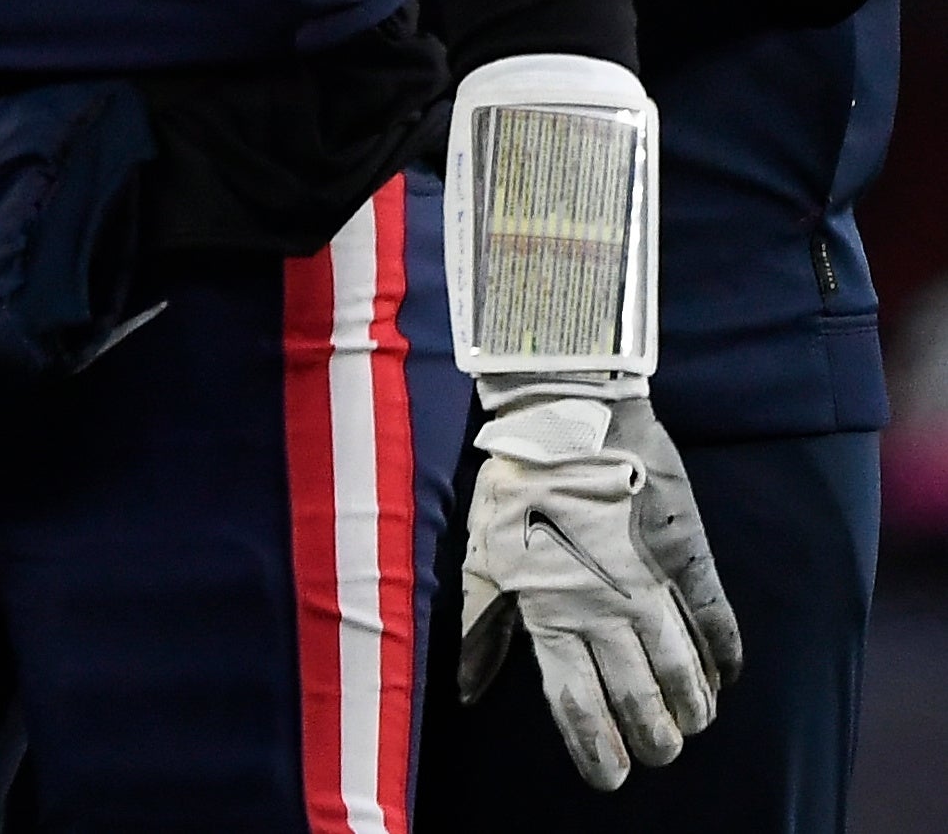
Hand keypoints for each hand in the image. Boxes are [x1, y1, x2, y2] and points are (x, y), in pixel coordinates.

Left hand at [456, 383, 744, 787]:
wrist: (571, 414)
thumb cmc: (515, 485)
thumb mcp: (484, 554)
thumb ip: (483, 626)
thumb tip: (468, 690)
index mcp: (547, 608)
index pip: (575, 702)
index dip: (596, 748)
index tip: (610, 778)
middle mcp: (602, 607)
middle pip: (638, 698)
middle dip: (652, 737)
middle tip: (658, 752)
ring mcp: (651, 584)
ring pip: (684, 673)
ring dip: (691, 708)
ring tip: (691, 723)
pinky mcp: (689, 557)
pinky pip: (716, 624)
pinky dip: (723, 658)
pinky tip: (723, 679)